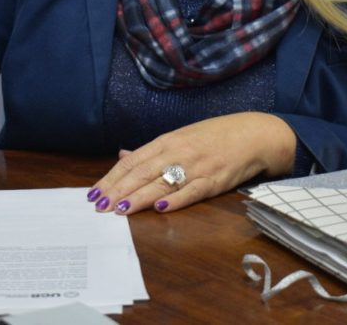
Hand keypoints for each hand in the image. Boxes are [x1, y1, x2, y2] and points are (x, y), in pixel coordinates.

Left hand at [86, 113, 296, 214]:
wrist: (252, 134)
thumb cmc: (214, 137)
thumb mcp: (180, 137)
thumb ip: (151, 151)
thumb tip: (122, 155)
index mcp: (167, 141)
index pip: (133, 161)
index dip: (112, 177)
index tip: (94, 192)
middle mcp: (178, 152)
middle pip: (142, 173)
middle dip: (119, 190)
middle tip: (99, 206)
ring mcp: (196, 166)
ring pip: (162, 183)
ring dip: (139, 198)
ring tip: (119, 210)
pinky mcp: (215, 180)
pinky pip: (192, 191)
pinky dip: (176, 200)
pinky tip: (160, 208)